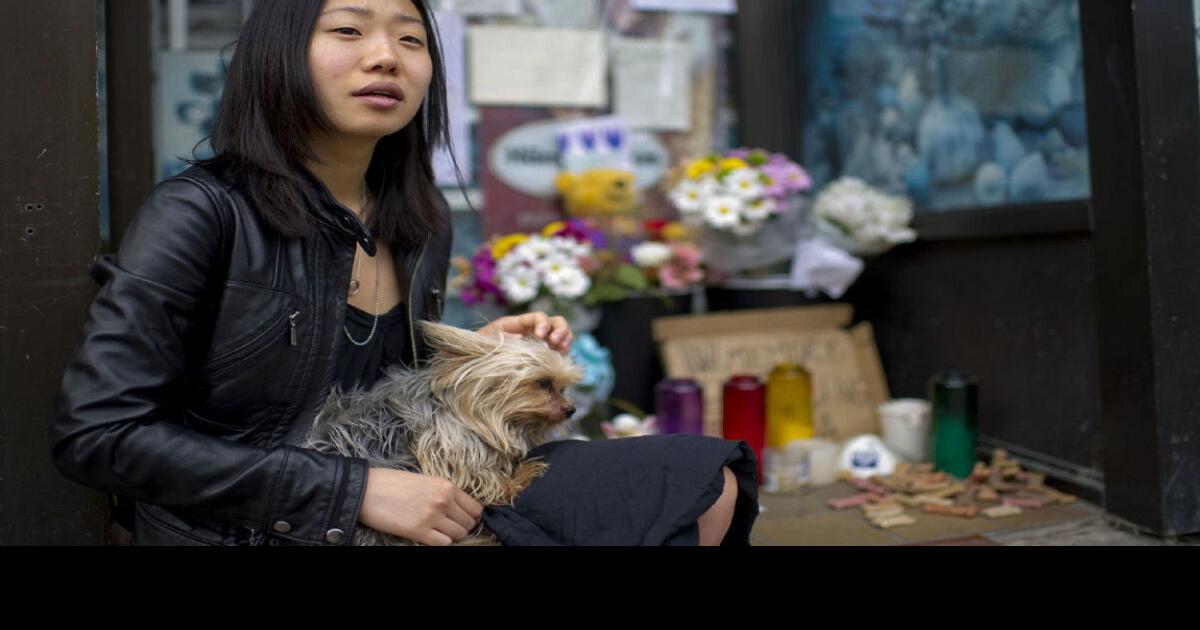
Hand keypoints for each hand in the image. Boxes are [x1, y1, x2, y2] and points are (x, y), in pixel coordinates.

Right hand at [358, 468, 484, 545]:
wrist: (367, 489)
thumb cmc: (393, 483)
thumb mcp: (425, 481)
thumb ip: (443, 493)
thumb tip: (458, 508)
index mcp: (446, 486)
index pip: (475, 508)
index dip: (471, 517)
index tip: (462, 519)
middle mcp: (443, 501)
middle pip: (468, 523)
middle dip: (461, 527)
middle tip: (448, 527)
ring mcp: (432, 517)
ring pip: (458, 535)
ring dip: (451, 536)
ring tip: (438, 531)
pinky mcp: (419, 531)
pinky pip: (443, 544)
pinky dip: (440, 543)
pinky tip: (430, 537)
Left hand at [477, 311, 572, 353]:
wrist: (474, 362)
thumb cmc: (479, 349)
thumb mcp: (487, 340)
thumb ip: (504, 338)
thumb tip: (522, 339)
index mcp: (518, 323)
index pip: (538, 317)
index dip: (543, 324)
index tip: (541, 336)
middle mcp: (532, 330)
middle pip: (555, 321)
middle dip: (560, 330)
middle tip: (555, 342)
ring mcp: (539, 342)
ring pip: (562, 334)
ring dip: (565, 339)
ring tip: (562, 349)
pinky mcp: (543, 355)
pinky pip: (559, 350)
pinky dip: (564, 352)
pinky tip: (561, 358)